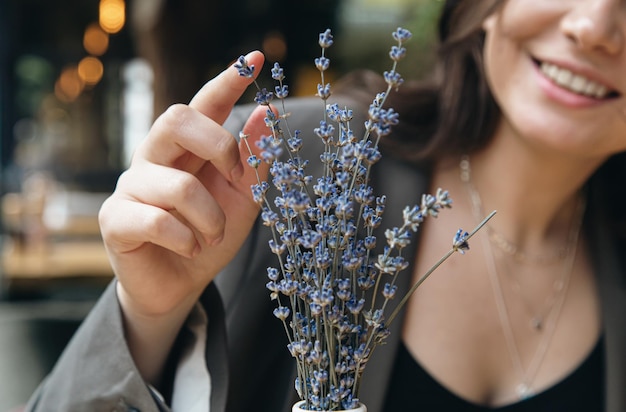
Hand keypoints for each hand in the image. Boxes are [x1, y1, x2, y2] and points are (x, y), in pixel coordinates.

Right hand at [99, 51, 268, 318]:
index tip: (256, 59)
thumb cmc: (209, 237)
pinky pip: (157, 220)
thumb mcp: (243, 201)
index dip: (228, 80)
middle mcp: (154, 157)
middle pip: (176, 118)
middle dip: (219, 146)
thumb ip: (252, 162)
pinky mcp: (115, 219)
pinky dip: (186, 239)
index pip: (204, 104)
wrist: (180, 285)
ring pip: (178, 185)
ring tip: (213, 236)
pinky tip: (190, 248)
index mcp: (187, 149)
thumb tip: (267, 115)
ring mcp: (130, 186)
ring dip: (210, 217)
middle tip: (237, 178)